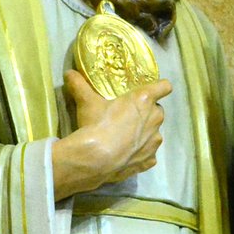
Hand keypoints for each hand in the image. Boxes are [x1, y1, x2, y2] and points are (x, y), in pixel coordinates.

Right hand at [52, 70, 171, 201]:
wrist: (97, 159)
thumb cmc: (97, 125)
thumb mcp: (86, 102)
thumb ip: (79, 84)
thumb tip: (69, 73)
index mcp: (144, 100)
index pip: (164, 86)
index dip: (159, 87)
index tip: (152, 91)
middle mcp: (155, 119)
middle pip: (157, 111)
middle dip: (146, 113)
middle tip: (127, 116)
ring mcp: (154, 141)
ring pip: (154, 133)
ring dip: (144, 133)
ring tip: (125, 138)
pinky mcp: (150, 160)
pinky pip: (149, 155)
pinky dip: (140, 154)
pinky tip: (126, 155)